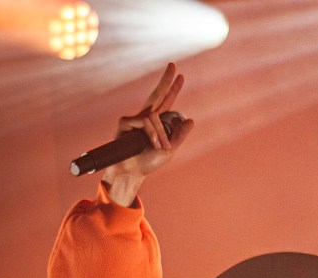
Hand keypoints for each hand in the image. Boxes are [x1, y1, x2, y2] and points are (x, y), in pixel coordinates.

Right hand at [103, 62, 193, 201]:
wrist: (132, 172)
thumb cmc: (148, 162)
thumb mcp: (169, 150)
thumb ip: (179, 136)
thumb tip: (191, 120)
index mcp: (156, 124)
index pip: (166, 103)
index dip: (172, 90)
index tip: (180, 75)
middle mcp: (145, 118)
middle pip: (157, 95)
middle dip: (166, 81)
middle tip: (173, 66)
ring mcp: (135, 119)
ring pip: (154, 116)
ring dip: (160, 134)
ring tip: (160, 147)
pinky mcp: (125, 122)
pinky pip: (145, 122)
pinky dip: (151, 133)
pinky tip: (150, 143)